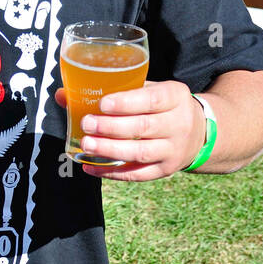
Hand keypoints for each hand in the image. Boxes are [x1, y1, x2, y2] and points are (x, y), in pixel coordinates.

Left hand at [54, 80, 206, 180]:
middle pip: (144, 128)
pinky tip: (91, 168)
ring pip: (141, 153)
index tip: (103, 104)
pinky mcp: (166, 169)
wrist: (199, 132)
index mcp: (175, 97)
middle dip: (112, 127)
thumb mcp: (149, 89)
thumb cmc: (162, 105)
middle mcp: (179, 124)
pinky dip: (113, 173)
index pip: (152, 100)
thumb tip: (64, 95)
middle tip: (87, 124)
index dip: (127, 103)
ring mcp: (173, 150)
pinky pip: (138, 174)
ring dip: (111, 150)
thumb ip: (114, 90)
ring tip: (86, 144)